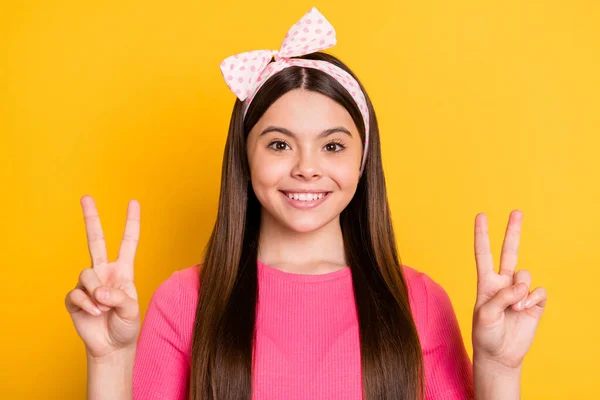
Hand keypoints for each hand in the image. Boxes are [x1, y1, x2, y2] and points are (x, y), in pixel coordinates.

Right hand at [65, 195, 140, 358]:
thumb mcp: (132, 310)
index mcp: (123, 271)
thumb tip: (100, 291)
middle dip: (91, 218)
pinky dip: (87, 304)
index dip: (132, 222)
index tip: (133, 202)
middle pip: (95, 240)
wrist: (112, 347)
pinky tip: (94, 313)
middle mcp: (104, 272)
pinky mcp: (75, 298)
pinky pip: (77, 293)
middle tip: (86, 197)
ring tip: (104, 309)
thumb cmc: (126, 326)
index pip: (128, 242)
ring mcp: (88, 284)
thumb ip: (120, 298)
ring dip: (97, 293)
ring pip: (86, 274)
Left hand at [472, 210, 547, 371]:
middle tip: (516, 212)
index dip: (482, 235)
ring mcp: (519, 292)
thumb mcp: (485, 315)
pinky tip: (524, 309)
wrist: (500, 355)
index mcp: (486, 283)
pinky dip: (532, 298)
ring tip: (514, 306)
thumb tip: (520, 286)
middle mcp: (503, 283)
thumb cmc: (486, 334)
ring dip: (521, 290)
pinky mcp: (534, 303)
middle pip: (509, 252)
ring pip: (525, 275)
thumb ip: (500, 297)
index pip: (483, 254)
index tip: (481, 215)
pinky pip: (538, 291)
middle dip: (512, 232)